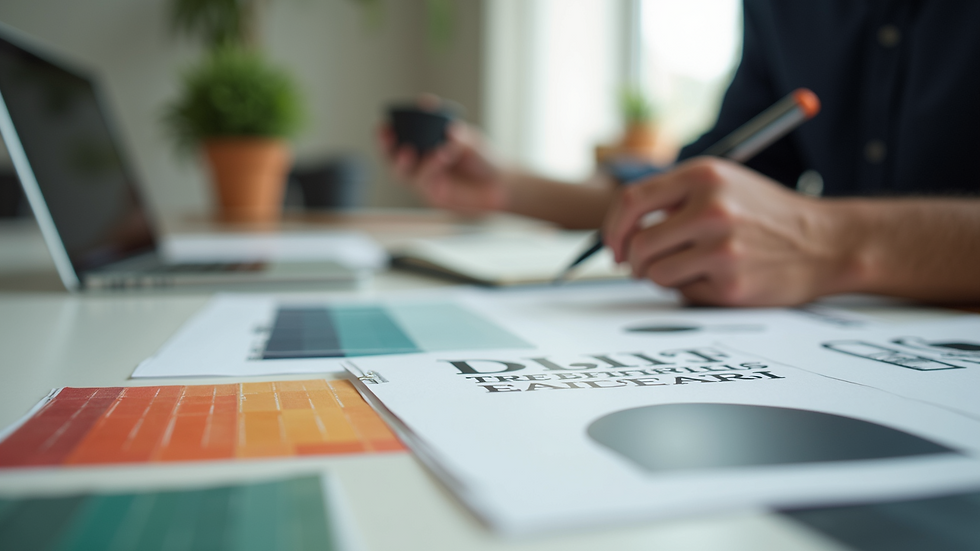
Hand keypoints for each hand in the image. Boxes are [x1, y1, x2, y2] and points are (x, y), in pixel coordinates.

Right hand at [379, 119, 509, 215]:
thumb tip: (446, 124)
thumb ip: (458, 133)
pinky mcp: (435, 196)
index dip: (385, 135)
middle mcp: (421, 165)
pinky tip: (443, 153)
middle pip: (392, 159)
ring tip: (421, 148)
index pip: (398, 140)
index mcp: (424, 147)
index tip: (383, 125)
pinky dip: (431, 165)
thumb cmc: (484, 160)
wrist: (501, 185)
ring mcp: (426, 182)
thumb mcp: (471, 140)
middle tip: (388, 136)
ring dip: (407, 159)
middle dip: (385, 148)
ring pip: (404, 174)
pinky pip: (425, 183)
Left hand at [603, 157, 846, 305]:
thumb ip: (673, 197)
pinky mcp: (731, 282)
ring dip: (661, 278)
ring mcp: (722, 247)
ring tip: (689, 269)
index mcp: (703, 175)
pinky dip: (691, 290)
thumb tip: (620, 229)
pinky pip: (684, 293)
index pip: (632, 201)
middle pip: (639, 244)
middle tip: (640, 267)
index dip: (613, 229)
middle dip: (632, 262)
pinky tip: (718, 278)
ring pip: (656, 273)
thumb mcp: (723, 184)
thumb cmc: (765, 214)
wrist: (825, 243)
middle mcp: (711, 208)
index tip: (613, 245)